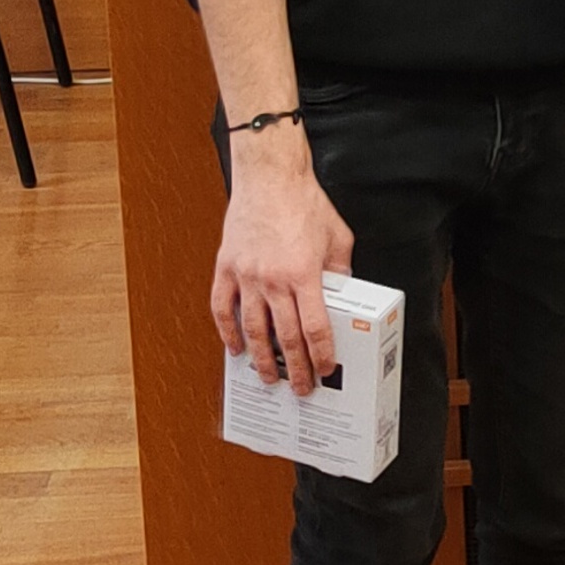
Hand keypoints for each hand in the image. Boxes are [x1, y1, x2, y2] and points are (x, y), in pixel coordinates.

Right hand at [212, 125, 354, 397]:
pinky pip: (222, 308)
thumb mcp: (338, 237)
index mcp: (304, 274)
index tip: (325, 370)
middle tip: (300, 388)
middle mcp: (273, 280)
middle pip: (285, 337)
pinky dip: (227, 332)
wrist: (269, 176)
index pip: (315, 328)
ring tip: (269, 377)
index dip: (321, 355)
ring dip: (261, 358)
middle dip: (294, 368)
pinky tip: (234, 348)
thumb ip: (341, 271)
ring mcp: (246, 276)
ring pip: (252, 329)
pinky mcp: (226, 267)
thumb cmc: (304, 202)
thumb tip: (342, 297)